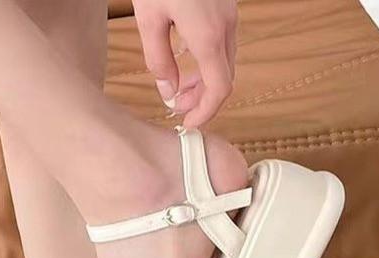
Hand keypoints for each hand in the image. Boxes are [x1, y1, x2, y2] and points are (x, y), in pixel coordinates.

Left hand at [133, 0, 236, 127]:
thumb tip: (168, 91)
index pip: (219, 90)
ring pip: (225, 61)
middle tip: (175, 106)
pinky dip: (208, 60)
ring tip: (179, 85)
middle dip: (201, 100)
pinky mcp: (225, 4)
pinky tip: (185, 56)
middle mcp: (226, 26)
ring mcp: (229, 14)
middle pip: (223, 78)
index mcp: (208, 36)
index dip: (205, 113)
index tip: (188, 124)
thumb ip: (158, 58)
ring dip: (205, 80)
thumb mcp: (149, 18)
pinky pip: (222, 43)